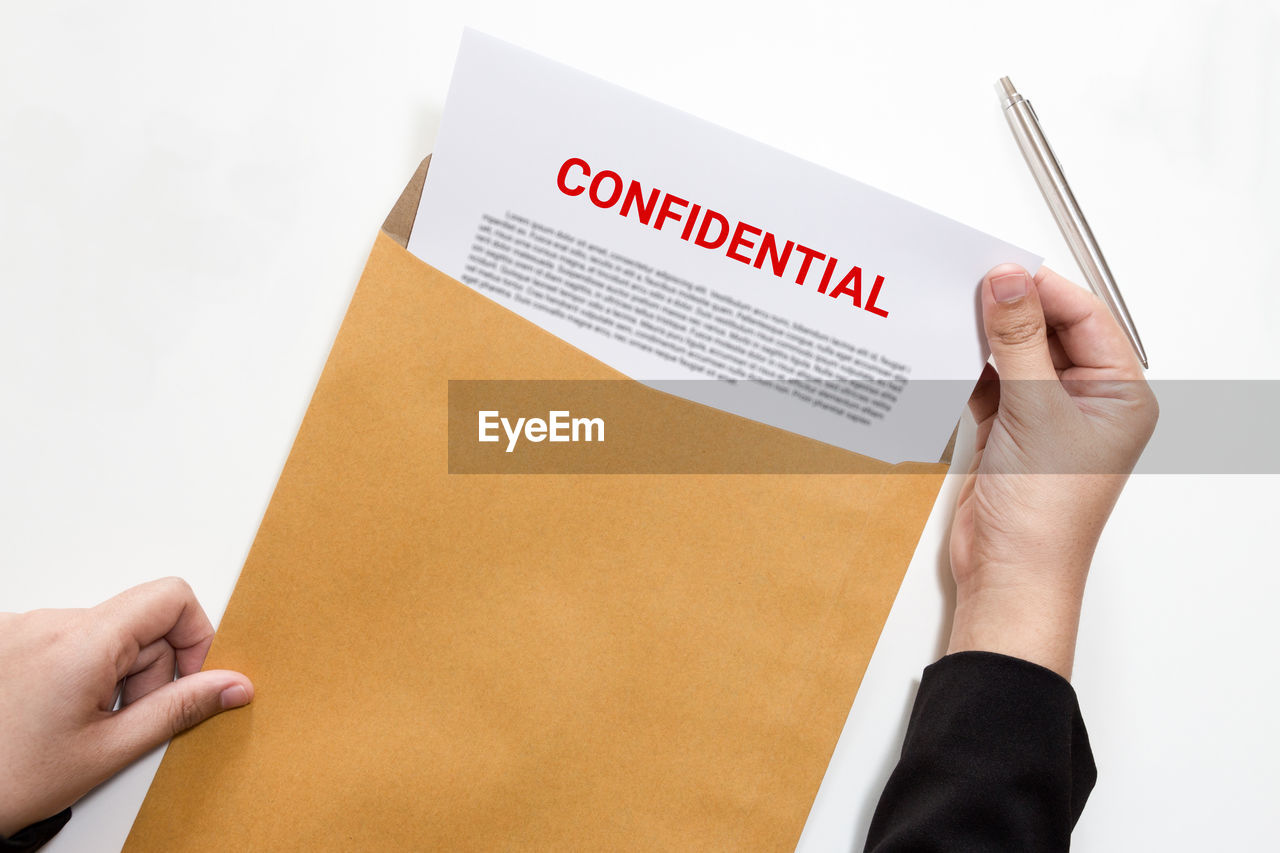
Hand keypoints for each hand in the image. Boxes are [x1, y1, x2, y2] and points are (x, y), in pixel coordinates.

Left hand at [0, 578, 252, 835]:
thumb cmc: (10, 778)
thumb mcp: (110, 751)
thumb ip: (180, 709)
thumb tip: (233, 685)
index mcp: (82, 642)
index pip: (171, 597)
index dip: (195, 635)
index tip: (189, 679)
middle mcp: (51, 621)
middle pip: (142, 622)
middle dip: (151, 671)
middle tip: (128, 720)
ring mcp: (25, 627)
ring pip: (109, 634)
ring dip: (115, 675)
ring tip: (86, 722)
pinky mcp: (10, 638)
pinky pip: (75, 640)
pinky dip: (84, 672)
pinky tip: (63, 712)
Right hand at [947, 264, 1157, 678]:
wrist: (1009, 574)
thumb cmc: (1046, 515)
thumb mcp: (1035, 412)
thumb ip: (1018, 341)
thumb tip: (1009, 282)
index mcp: (1119, 395)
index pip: (1085, 318)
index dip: (1043, 289)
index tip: (1001, 269)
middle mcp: (1086, 402)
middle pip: (1048, 331)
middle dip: (1010, 309)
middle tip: (969, 284)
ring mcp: (1044, 416)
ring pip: (1014, 355)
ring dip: (985, 338)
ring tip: (952, 314)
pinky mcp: (1007, 431)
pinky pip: (987, 382)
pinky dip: (966, 369)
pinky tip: (945, 353)